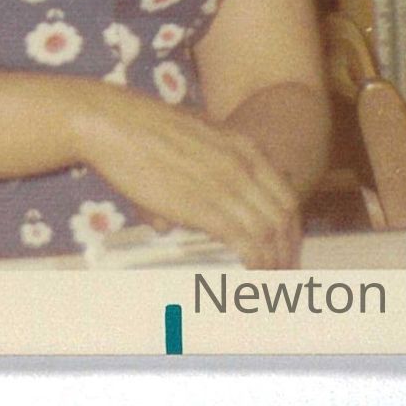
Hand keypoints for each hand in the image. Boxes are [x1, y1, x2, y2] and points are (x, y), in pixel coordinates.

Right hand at [71, 87, 302, 268]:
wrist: (114, 123)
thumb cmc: (139, 125)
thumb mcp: (187, 133)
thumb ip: (195, 166)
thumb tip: (173, 215)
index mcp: (243, 146)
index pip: (285, 194)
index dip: (290, 225)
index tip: (286, 245)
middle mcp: (244, 166)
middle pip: (284, 217)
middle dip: (288, 249)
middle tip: (283, 271)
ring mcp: (228, 187)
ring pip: (270, 234)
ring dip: (274, 262)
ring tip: (270, 282)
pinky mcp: (208, 208)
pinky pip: (247, 244)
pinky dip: (256, 264)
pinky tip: (252, 275)